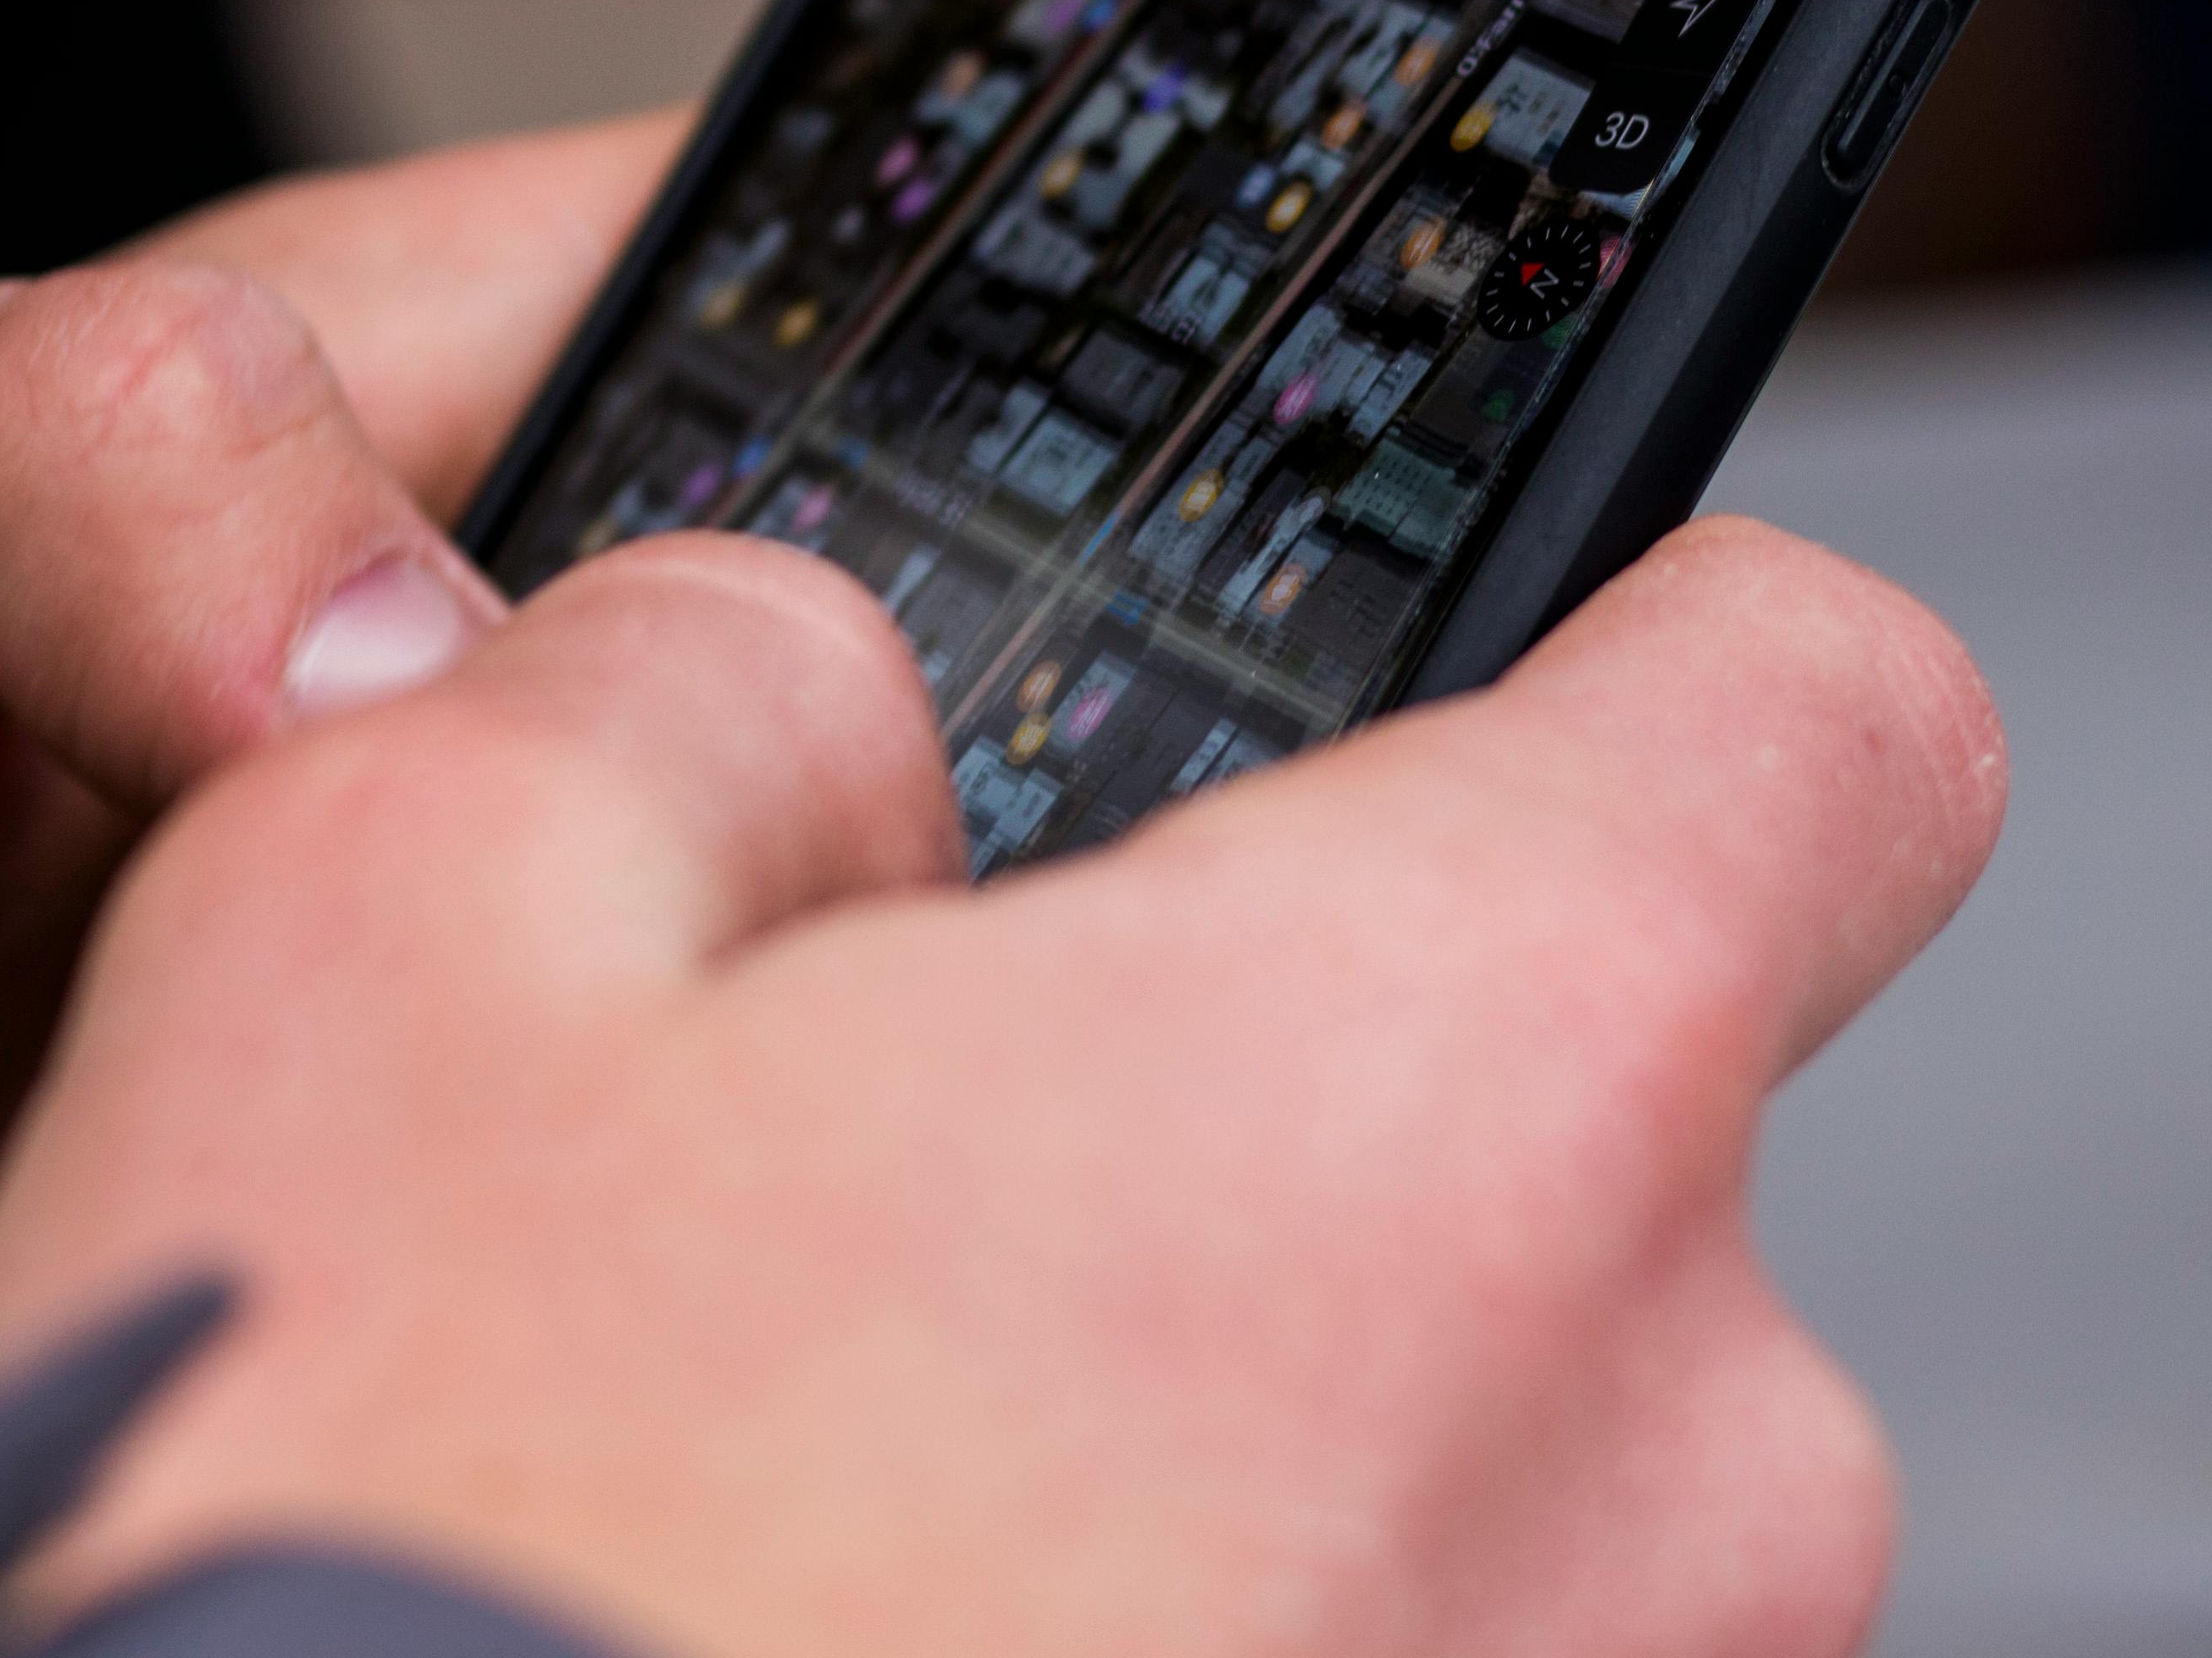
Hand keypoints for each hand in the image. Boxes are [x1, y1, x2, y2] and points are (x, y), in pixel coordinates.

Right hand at [0, 516, 2001, 1657]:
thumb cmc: (378, 1597)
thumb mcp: (388, 921)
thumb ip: (699, 682)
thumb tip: (799, 693)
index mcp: (1471, 1082)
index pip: (1833, 708)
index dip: (1644, 648)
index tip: (1480, 690)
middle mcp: (1663, 1473)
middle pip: (1576, 1127)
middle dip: (1263, 1109)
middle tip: (886, 1205)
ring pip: (1474, 1461)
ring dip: (1212, 1436)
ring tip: (822, 1513)